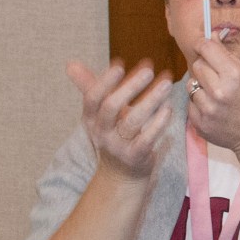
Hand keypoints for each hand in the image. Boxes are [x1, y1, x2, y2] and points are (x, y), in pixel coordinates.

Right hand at [68, 59, 172, 181]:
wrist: (121, 176)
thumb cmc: (113, 136)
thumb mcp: (99, 115)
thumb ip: (90, 88)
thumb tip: (71, 63)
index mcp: (91, 119)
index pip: (92, 98)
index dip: (105, 81)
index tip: (119, 64)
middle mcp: (101, 132)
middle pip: (111, 107)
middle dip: (130, 87)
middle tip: (148, 70)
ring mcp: (118, 146)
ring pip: (133, 121)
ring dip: (151, 100)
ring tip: (166, 84)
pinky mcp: (136, 157)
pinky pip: (147, 138)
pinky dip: (158, 123)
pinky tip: (168, 108)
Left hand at [187, 39, 239, 153]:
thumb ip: (229, 56)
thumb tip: (210, 36)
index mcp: (234, 76)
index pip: (207, 49)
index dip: (204, 44)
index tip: (204, 46)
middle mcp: (218, 92)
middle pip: (197, 65)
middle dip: (206, 66)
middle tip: (217, 75)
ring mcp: (207, 109)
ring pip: (191, 83)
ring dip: (202, 86)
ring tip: (217, 94)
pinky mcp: (199, 122)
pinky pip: (190, 102)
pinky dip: (200, 103)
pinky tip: (215, 108)